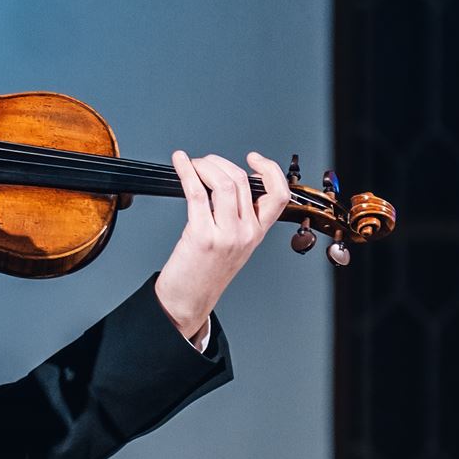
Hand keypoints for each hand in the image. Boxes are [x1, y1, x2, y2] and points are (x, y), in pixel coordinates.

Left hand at [153, 151, 290, 342]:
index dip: (270, 170)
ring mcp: (226, 234)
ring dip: (204, 165)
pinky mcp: (202, 235)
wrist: (189, 299)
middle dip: (220, 163)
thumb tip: (228, 182)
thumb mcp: (234, 244)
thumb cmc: (206, 271)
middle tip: (205, 162)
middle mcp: (246, 232)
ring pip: (223, 182)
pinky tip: (179, 163)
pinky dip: (187, 171)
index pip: (279, 195)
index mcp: (258, 232)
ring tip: (192, 165)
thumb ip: (238, 217)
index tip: (253, 159)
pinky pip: (196, 192)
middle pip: (243, 181)